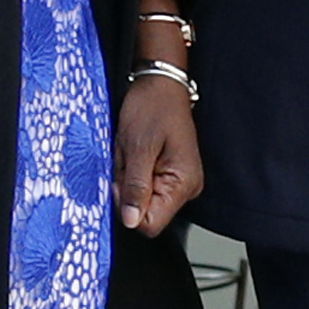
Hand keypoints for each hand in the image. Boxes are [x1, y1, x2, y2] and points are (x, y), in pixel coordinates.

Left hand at [114, 68, 200, 233]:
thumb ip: (135, 187)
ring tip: (133, 152)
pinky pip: (144, 186)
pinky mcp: (170, 174)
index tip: (121, 181)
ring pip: (142, 199)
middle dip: (127, 190)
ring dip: (129, 179)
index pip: (151, 224)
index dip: (128, 208)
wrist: (160, 84)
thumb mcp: (137, 147)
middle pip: (146, 212)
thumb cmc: (152, 107)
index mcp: (183, 183)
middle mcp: (186, 187)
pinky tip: (136, 154)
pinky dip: (133, 173)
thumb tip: (131, 221)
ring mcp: (179, 181)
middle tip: (127, 161)